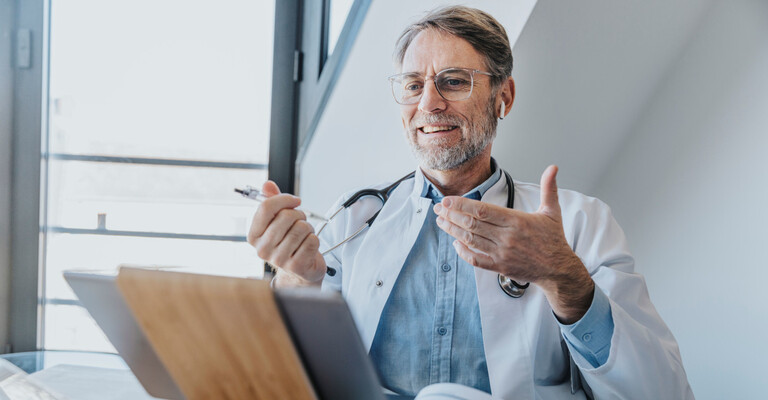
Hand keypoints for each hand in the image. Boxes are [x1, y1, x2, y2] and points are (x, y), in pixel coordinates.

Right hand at [247, 181, 325, 287]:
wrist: (299, 271)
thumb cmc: (288, 242)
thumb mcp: (278, 221)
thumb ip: (272, 202)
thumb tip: (267, 184)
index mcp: (254, 235)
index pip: (265, 207)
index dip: (284, 199)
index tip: (296, 200)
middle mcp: (262, 249)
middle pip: (286, 216)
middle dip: (300, 215)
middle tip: (300, 222)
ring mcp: (278, 259)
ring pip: (302, 227)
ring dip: (308, 228)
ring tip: (304, 236)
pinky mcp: (296, 266)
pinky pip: (312, 240)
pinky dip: (315, 239)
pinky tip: (308, 246)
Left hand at [434, 165, 593, 322]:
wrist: (558, 269)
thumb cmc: (553, 239)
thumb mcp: (552, 211)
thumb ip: (549, 187)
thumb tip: (553, 167)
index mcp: (516, 221)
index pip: (482, 211)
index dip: (461, 205)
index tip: (447, 201)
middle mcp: (506, 237)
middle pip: (471, 225)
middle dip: (451, 216)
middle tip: (438, 208)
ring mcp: (501, 253)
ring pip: (470, 241)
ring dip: (452, 231)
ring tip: (441, 222)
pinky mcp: (499, 267)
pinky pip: (476, 260)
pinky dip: (463, 252)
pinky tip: (455, 244)